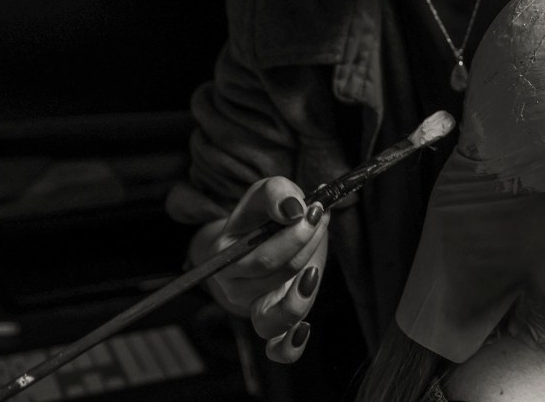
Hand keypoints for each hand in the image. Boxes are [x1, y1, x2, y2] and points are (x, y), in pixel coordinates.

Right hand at [191, 176, 329, 362]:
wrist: (266, 237)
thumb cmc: (265, 217)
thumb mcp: (269, 194)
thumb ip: (279, 193)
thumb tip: (295, 209)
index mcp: (224, 257)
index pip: (259, 256)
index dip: (292, 236)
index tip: (314, 209)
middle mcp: (234, 288)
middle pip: (274, 275)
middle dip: (306, 244)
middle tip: (320, 219)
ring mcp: (254, 310)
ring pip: (274, 317)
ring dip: (301, 294)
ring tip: (314, 270)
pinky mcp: (276, 326)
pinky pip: (279, 352)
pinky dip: (291, 346)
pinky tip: (305, 328)